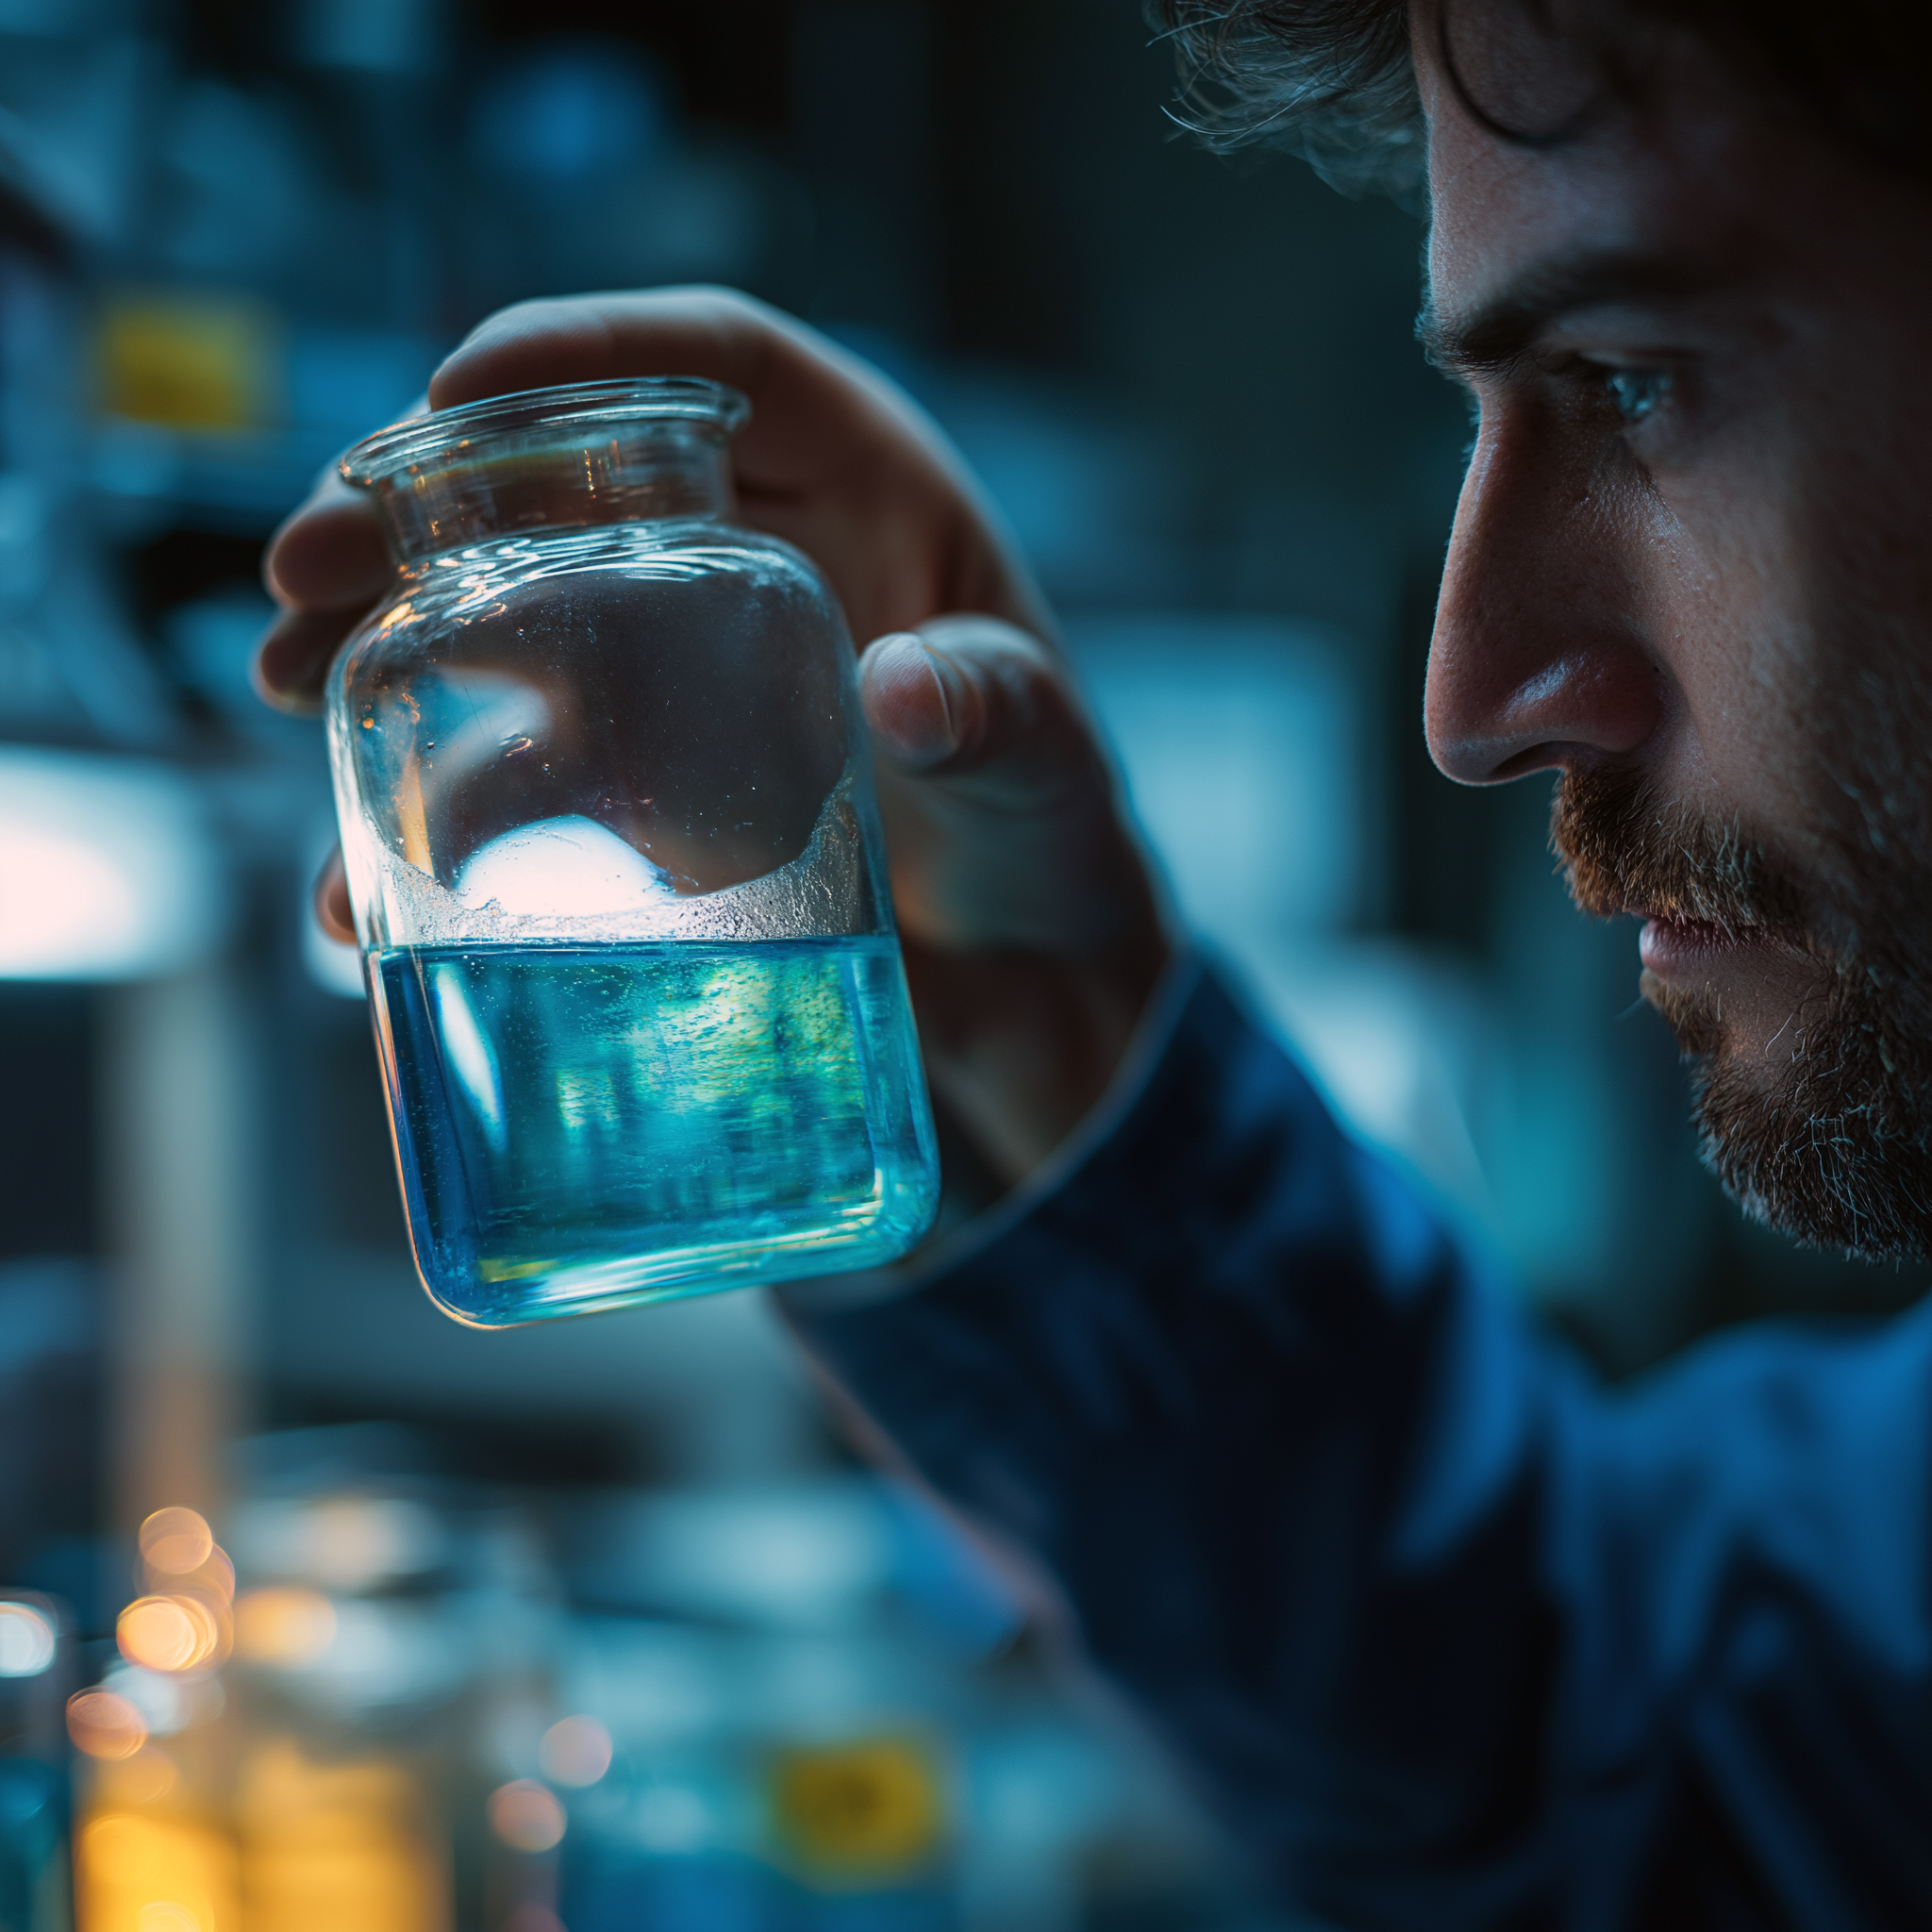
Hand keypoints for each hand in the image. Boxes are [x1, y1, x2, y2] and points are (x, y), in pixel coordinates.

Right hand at [257, 287, 1169, 1188]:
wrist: (1032, 985)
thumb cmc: (1054, 844)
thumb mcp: (1049, 773)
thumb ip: (1003, 719)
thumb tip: (909, 684)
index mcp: (867, 495)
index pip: (719, 363)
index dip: (583, 351)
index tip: (451, 385)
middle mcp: (753, 559)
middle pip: (565, 481)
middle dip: (420, 509)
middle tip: (304, 573)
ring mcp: (686, 676)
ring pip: (508, 617)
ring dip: (385, 643)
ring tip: (292, 688)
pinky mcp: (646, 793)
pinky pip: (518, 776)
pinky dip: (434, 819)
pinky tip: (363, 881)